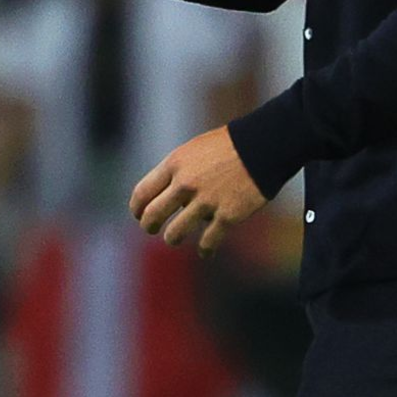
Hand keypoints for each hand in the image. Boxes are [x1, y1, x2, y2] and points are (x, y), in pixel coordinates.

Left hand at [129, 126, 266, 256]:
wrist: (260, 147)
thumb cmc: (225, 146)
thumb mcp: (192, 150)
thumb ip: (177, 171)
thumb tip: (166, 194)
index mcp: (174, 164)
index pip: (143, 192)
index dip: (137, 207)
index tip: (138, 214)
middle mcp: (185, 184)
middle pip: (153, 214)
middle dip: (148, 225)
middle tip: (150, 228)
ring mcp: (205, 201)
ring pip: (175, 232)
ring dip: (172, 238)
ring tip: (173, 238)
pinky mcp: (227, 216)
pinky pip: (208, 241)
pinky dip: (205, 249)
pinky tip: (205, 250)